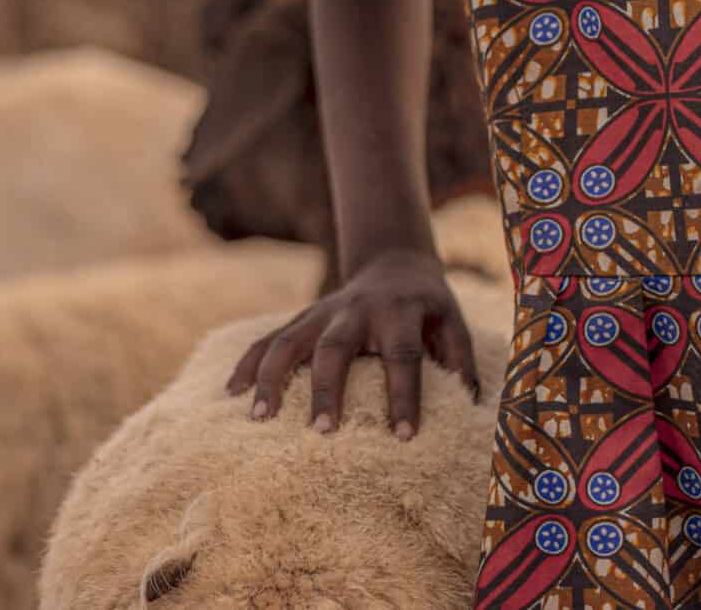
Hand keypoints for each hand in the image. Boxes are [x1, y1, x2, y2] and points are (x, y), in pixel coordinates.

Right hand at [223, 248, 479, 437]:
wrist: (395, 263)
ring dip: (272, 376)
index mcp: (402, 312)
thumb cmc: (428, 308)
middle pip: (336, 346)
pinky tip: (230, 393)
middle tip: (321, 431)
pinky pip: (267, 337)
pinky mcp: (301, 317)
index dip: (405, 395)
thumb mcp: (453, 324)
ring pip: (290, 338)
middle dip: (327, 388)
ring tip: (259, 418)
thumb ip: (460, 362)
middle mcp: (357, 309)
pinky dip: (248, 364)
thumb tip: (469, 409)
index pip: (404, 354)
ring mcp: (322, 311)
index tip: (405, 437)